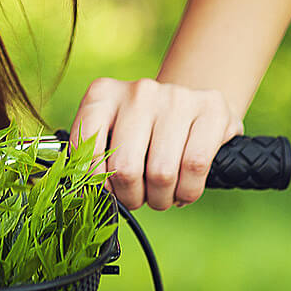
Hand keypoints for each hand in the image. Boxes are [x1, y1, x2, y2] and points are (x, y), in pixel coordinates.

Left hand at [70, 77, 243, 210]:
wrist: (192, 107)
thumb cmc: (144, 132)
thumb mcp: (111, 135)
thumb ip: (90, 157)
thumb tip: (79, 193)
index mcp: (104, 94)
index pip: (85, 148)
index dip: (94, 181)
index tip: (105, 190)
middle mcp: (139, 91)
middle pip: (126, 168)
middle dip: (131, 197)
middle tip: (137, 198)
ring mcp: (175, 96)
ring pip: (161, 173)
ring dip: (160, 199)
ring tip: (161, 195)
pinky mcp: (210, 108)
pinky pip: (195, 166)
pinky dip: (188, 191)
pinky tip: (183, 189)